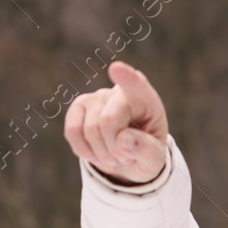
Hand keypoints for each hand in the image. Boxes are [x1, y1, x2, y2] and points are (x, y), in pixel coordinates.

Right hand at [63, 61, 169, 184]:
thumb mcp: (155, 159)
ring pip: (90, 130)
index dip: (126, 78)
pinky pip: (72, 132)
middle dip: (114, 150)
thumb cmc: (145, 153)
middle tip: (126, 157)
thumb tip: (124, 140)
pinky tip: (96, 153)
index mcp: (146, 100)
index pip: (136, 86)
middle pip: (108, 122)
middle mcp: (119, 92)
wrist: (127, 158)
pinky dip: (84, 151)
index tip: (116, 68)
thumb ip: (146, 150)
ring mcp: (96, 97)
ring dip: (102, 154)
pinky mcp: (78, 108)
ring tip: (114, 155)